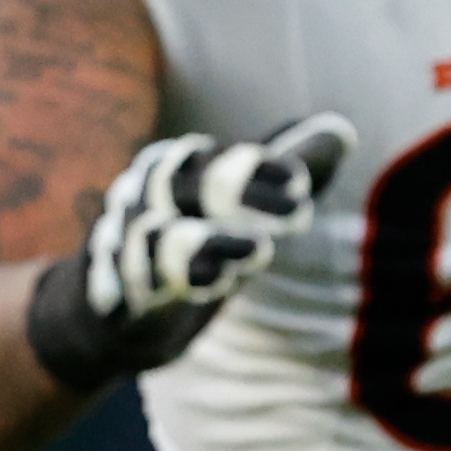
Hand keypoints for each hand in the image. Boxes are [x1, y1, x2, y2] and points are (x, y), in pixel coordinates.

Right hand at [24, 113, 354, 387]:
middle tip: (300, 211)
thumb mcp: (237, 213)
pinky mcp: (113, 299)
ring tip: (259, 250)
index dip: (254, 166)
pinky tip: (210, 283)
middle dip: (237, 191)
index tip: (302, 182)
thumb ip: (284, 172)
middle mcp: (137, 203)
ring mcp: (118, 250)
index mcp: (167, 173)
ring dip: (208, 241)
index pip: (207, 158)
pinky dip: (166, 282)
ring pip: (152, 233)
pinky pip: (132, 286)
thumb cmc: (186, 252)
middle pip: (177, 182)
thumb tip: (342, 130)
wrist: (107, 320)